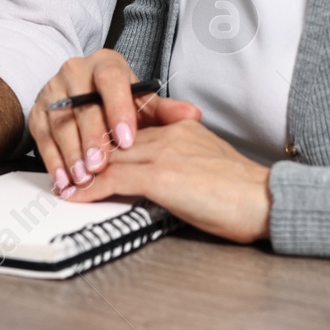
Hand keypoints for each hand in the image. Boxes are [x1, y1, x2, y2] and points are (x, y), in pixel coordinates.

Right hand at [27, 49, 199, 195]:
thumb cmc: (118, 103)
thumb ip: (165, 112)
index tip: (127, 139)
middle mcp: (76, 72)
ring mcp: (53, 91)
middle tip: (101, 166)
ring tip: (84, 178)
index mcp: (105, 64)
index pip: (111, 80)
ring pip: (61, 123)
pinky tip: (64, 179)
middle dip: (93, 139)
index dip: (118, 109)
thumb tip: (192, 115)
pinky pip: (42, 137)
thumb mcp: (142, 104)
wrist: (84, 96)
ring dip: (71, 154)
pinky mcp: (38, 112)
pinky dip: (53, 161)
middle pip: (83, 106)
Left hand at [66, 119, 272, 243]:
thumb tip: (161, 177)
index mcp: (181, 128)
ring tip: (63, 183)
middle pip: (116, 138)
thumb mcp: (208, 164)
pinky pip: (115, 179)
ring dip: (81, 171)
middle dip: (87, 153)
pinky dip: (91, 188)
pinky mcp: (162, 176)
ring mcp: (165, 153)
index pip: (132, 129)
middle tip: (64, 165)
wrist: (266, 200)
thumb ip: (181, 160)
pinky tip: (77, 196)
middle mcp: (170, 134)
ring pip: (110, 155)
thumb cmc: (244, 192)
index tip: (87, 151)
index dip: (106, 141)